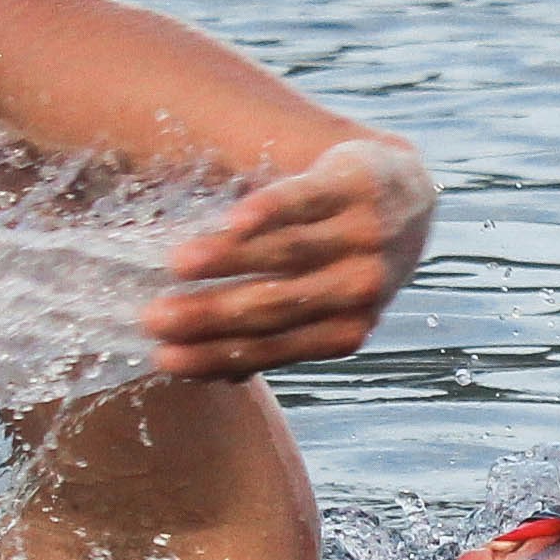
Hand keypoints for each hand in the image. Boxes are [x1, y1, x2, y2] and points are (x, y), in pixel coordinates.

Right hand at [141, 136, 434, 379]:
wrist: (406, 191)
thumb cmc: (344, 259)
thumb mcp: (321, 303)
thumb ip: (275, 334)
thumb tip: (214, 376)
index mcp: (347, 329)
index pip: (271, 347)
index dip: (215, 354)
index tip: (162, 357)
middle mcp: (360, 287)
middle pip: (274, 304)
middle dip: (210, 315)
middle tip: (153, 317)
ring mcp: (362, 234)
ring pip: (287, 252)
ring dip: (229, 260)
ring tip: (175, 264)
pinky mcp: (354, 183)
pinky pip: (307, 199)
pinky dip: (272, 211)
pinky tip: (234, 220)